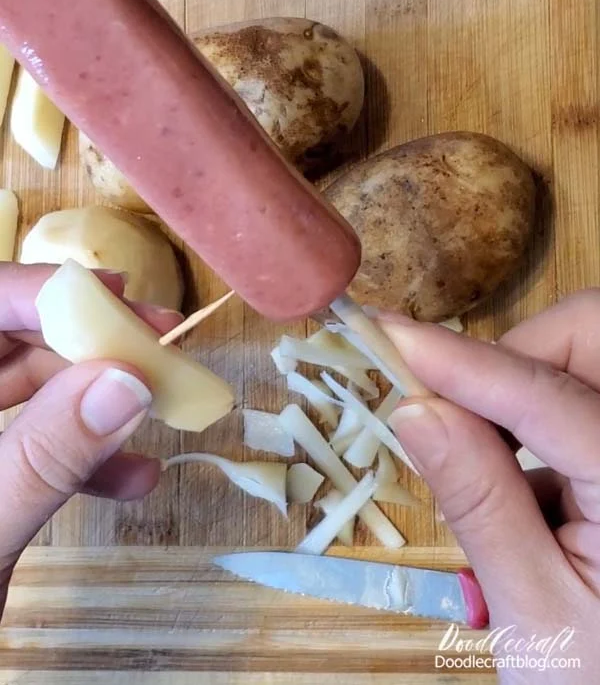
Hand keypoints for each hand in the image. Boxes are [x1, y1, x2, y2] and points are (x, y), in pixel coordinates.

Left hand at [0, 263, 179, 618]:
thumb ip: (45, 456)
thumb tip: (127, 379)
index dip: (34, 291)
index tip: (115, 295)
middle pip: (3, 341)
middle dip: (82, 340)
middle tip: (156, 342)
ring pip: (21, 389)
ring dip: (93, 398)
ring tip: (159, 407)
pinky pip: (29, 443)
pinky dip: (81, 454)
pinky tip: (133, 480)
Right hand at [379, 294, 599, 682]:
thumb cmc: (596, 677)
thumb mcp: (536, 609)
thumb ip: (480, 502)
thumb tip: (413, 408)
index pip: (548, 397)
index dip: (464, 363)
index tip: (388, 336)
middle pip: (587, 337)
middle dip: (515, 353)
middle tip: (452, 404)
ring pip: (582, 357)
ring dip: (523, 387)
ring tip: (487, 468)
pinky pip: (583, 395)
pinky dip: (540, 415)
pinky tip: (526, 489)